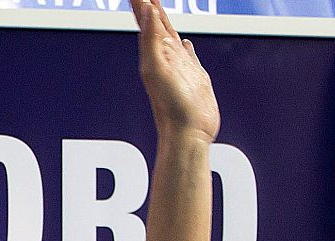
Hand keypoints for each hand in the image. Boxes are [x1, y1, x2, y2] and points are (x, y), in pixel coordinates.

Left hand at [132, 0, 219, 143]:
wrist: (188, 133)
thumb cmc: (171, 106)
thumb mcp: (157, 69)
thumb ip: (151, 40)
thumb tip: (147, 11)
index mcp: (154, 54)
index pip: (145, 20)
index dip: (140, 4)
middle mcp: (165, 57)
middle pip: (154, 24)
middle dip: (148, 6)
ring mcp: (179, 66)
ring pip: (170, 36)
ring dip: (163, 20)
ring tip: (157, 6)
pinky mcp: (194, 76)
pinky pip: (187, 55)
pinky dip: (184, 46)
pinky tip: (184, 42)